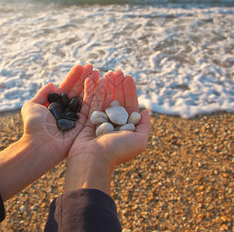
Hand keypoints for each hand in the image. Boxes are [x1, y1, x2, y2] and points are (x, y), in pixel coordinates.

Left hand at [0, 64, 98, 200]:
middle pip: (79, 90)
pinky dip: (94, 94)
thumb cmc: (34, 126)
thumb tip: (52, 84)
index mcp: (57, 105)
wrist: (40, 145)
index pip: (67, 87)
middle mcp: (68, 110)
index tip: (81, 66)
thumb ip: (42, 94)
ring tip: (97, 71)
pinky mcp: (85, 124)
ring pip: (87, 96)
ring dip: (92, 83)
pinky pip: (91, 106)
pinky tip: (97, 82)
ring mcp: (77, 117)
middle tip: (92, 66)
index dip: (74, 77)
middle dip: (85, 78)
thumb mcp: (32, 106)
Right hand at [65, 70, 150, 194]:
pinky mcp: (87, 120)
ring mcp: (100, 121)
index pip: (129, 105)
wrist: (92, 161)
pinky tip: (96, 79)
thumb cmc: (116, 152)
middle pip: (116, 99)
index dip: (129, 91)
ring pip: (104, 99)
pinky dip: (94, 90)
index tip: (128, 77)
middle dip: (117, 85)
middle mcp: (113, 124)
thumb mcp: (139, 141)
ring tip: (107, 72)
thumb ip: (145, 126)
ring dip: (106, 85)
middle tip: (117, 71)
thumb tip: (147, 111)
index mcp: (126, 128)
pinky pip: (91, 102)